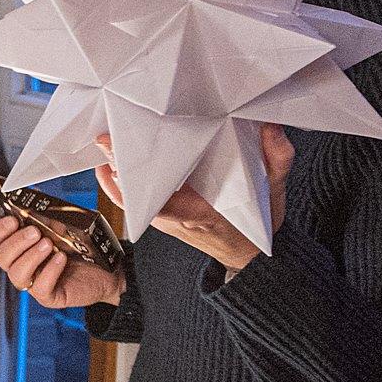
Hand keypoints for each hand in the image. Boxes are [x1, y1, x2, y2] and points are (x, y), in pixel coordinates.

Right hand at [0, 215, 124, 307]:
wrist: (108, 269)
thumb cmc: (82, 246)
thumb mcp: (63, 224)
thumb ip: (47, 212)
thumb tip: (35, 193)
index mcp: (19, 245)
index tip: (13, 219)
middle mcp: (21, 264)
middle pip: (1, 257)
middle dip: (16, 242)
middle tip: (35, 232)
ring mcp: (33, 282)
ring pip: (16, 274)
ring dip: (31, 257)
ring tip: (49, 245)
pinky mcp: (48, 296)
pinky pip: (40, 287)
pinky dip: (50, 271)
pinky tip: (61, 259)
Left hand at [95, 126, 293, 274]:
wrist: (247, 254)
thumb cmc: (257, 223)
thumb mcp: (275, 190)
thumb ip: (277, 159)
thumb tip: (271, 127)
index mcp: (199, 213)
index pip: (163, 202)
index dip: (140, 184)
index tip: (122, 164)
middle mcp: (174, 217)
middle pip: (138, 193)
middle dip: (122, 165)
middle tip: (106, 137)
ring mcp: (164, 217)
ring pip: (130, 196)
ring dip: (116, 169)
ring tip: (104, 140)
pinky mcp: (160, 213)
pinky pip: (131, 198)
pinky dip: (118, 180)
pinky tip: (108, 159)